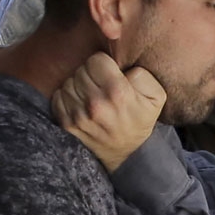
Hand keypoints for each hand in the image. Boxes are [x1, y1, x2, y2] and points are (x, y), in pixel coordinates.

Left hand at [52, 52, 165, 171]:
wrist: (127, 154)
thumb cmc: (140, 120)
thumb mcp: (156, 96)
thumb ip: (142, 74)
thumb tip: (122, 67)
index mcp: (117, 93)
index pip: (96, 59)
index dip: (104, 64)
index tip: (110, 74)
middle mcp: (95, 104)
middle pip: (81, 69)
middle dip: (91, 74)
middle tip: (101, 86)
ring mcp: (78, 116)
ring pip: (69, 82)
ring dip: (78, 86)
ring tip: (92, 95)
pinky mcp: (67, 125)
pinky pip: (58, 97)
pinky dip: (67, 97)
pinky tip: (80, 104)